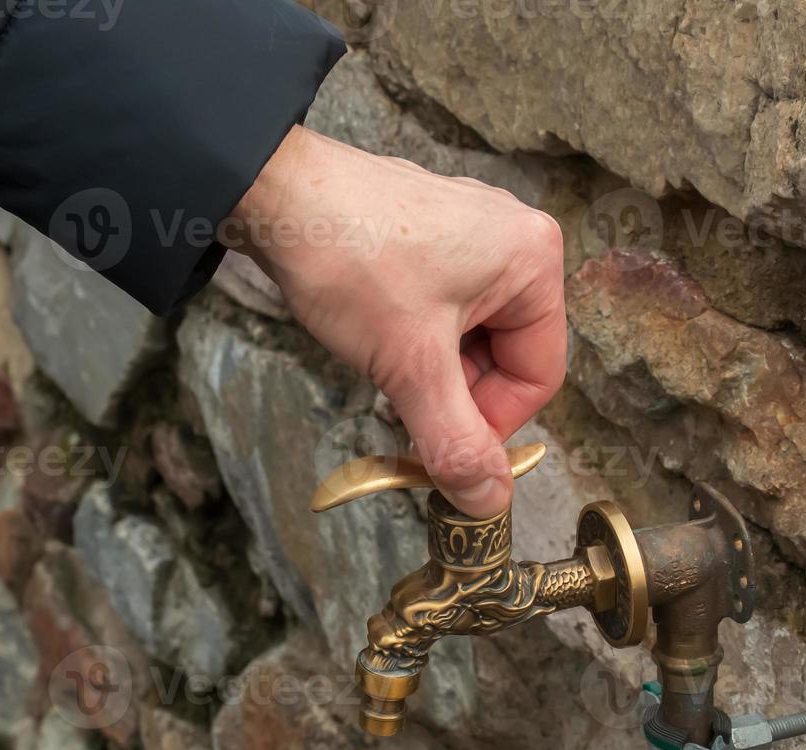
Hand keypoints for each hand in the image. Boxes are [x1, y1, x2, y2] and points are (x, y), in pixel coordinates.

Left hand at [226, 125, 567, 517]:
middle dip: (456, 392)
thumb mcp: (410, 366)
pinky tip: (378, 334)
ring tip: (384, 361)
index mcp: (535, 262)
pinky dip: (417, 337)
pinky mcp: (435, 234)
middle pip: (506, 357)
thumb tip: (490, 502)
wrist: (268, 190)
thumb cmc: (349, 261)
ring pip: (472, 336)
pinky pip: (446, 308)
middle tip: (404, 401)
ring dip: (432, 368)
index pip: (538, 376)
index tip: (443, 441)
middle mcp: (516, 239)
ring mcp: (474, 232)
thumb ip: (455, 441)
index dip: (492, 423)